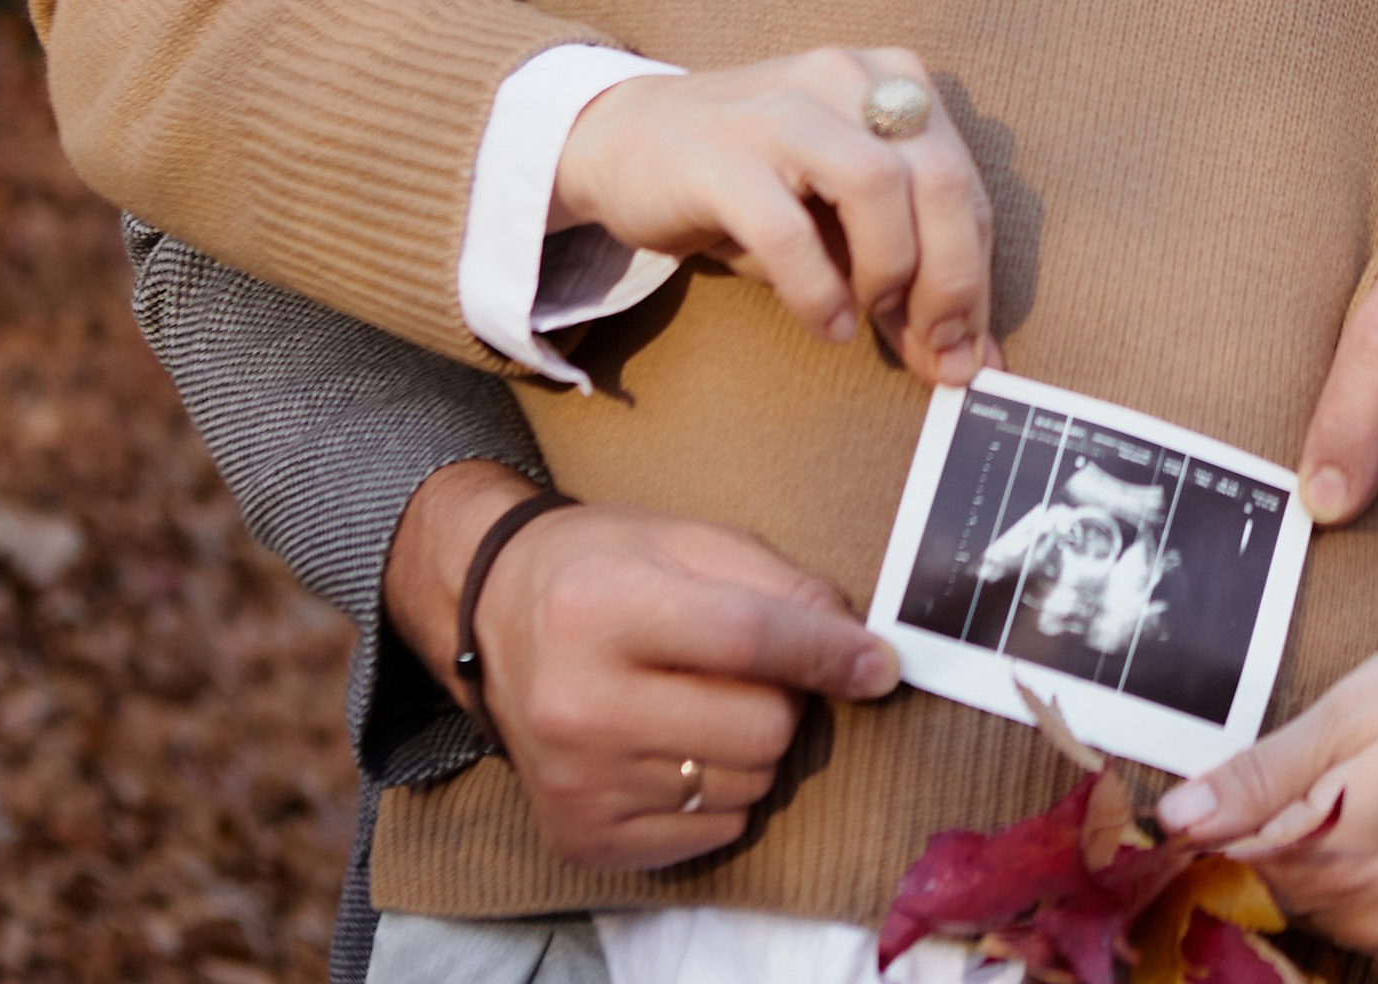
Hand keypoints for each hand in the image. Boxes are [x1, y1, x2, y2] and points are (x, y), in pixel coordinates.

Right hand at [386, 466, 903, 869]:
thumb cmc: (605, 567)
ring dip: (750, 747)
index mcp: (604, 609)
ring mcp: (576, 782)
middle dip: (781, 697)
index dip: (828, 651)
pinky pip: (711, 832)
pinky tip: (673, 745)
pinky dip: (716, 793)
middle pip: (761, 729)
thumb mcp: (690, 541)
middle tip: (746, 670)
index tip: (880, 664)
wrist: (497, 618)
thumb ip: (781, 586)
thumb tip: (862, 651)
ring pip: (745, 786)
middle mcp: (579, 705)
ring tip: (700, 702)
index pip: (749, 640)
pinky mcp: (580, 837)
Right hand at [555, 45, 993, 386]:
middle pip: (940, 178)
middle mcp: (846, 78)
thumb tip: (964, 358)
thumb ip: (903, 273)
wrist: (623, 140)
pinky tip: (823, 324)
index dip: (976, 277)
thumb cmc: (751, 185)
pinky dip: (817, 290)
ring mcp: (782, 109)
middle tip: (937, 348)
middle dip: (952, 279)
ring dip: (889, 271)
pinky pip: (788, 230)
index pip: (964, 185)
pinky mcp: (721, 154)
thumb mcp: (838, 219)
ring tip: (866, 317)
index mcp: (893, 80)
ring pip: (877, 185)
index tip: (971, 350)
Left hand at [1156, 630, 1377, 975]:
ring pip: (1322, 909)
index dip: (1227, 811)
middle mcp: (1377, 916)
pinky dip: (1369, 887)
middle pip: (1276, 883)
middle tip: (1335, 765)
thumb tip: (1175, 818)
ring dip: (1324, 860)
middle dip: (1278, 830)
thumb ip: (1263, 773)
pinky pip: (1373, 930)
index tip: (1245, 776)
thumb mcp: (1359, 707)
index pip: (1234, 855)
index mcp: (1344, 850)